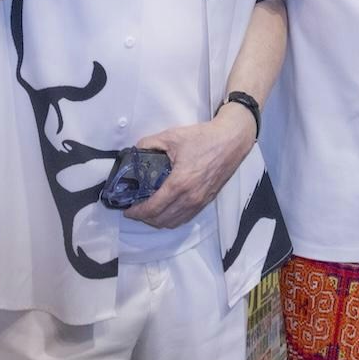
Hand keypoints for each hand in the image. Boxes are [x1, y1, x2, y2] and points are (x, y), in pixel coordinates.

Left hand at [125, 111, 254, 229]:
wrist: (232, 141)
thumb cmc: (203, 138)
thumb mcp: (172, 136)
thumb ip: (149, 143)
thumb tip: (135, 151)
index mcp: (179, 183)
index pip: (153, 208)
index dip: (137, 212)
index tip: (126, 209)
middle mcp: (190, 198)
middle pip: (161, 220)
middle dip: (144, 218)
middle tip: (134, 209)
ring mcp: (200, 202)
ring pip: (173, 222)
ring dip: (157, 221)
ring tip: (148, 211)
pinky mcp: (207, 201)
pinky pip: (185, 218)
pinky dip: (172, 219)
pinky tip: (166, 210)